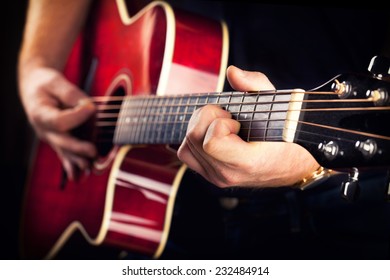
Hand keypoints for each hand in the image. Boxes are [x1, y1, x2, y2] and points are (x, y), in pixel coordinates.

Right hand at [18, 66, 96, 180]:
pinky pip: (65, 156)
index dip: (77, 116)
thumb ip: (72, 94)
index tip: (92, 107)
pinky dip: (73, 166)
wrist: (35, 89)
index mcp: (40, 113)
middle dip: (78, 148)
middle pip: (61, 142)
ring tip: (90, 169)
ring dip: (78, 161)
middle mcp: (44, 130)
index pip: (60, 121)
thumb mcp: (56, 81)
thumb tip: (90, 108)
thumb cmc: (47, 84)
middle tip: (93, 151)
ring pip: (64, 152)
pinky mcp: (58, 141)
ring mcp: (51, 138)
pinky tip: (79, 177)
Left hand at [177, 65, 319, 187]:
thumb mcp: (277, 104)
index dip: (219, 123)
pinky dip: (194, 138)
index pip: (211, 142)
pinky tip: (213, 133)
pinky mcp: (209, 175)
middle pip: (193, 138)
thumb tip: (232, 72)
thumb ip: (255, 85)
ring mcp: (217, 178)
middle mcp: (228, 174)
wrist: (291, 165)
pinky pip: (186, 153)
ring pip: (186, 144)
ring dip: (201, 126)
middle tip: (229, 117)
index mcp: (246, 163)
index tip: (236, 121)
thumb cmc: (285, 134)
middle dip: (208, 118)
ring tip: (224, 125)